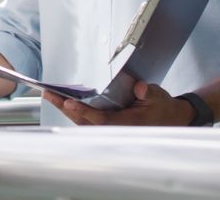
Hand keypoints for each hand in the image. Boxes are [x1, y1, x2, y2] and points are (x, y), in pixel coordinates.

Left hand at [43, 81, 194, 125]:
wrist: (169, 120)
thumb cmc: (162, 108)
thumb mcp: (159, 96)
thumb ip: (149, 92)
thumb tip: (140, 88)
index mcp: (128, 124)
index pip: (102, 119)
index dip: (84, 112)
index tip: (69, 103)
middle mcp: (116, 130)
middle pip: (85, 122)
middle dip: (66, 108)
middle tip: (50, 94)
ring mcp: (110, 131)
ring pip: (83, 123)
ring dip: (66, 110)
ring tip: (50, 95)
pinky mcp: (107, 127)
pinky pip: (86, 122)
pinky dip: (73, 112)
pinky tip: (62, 102)